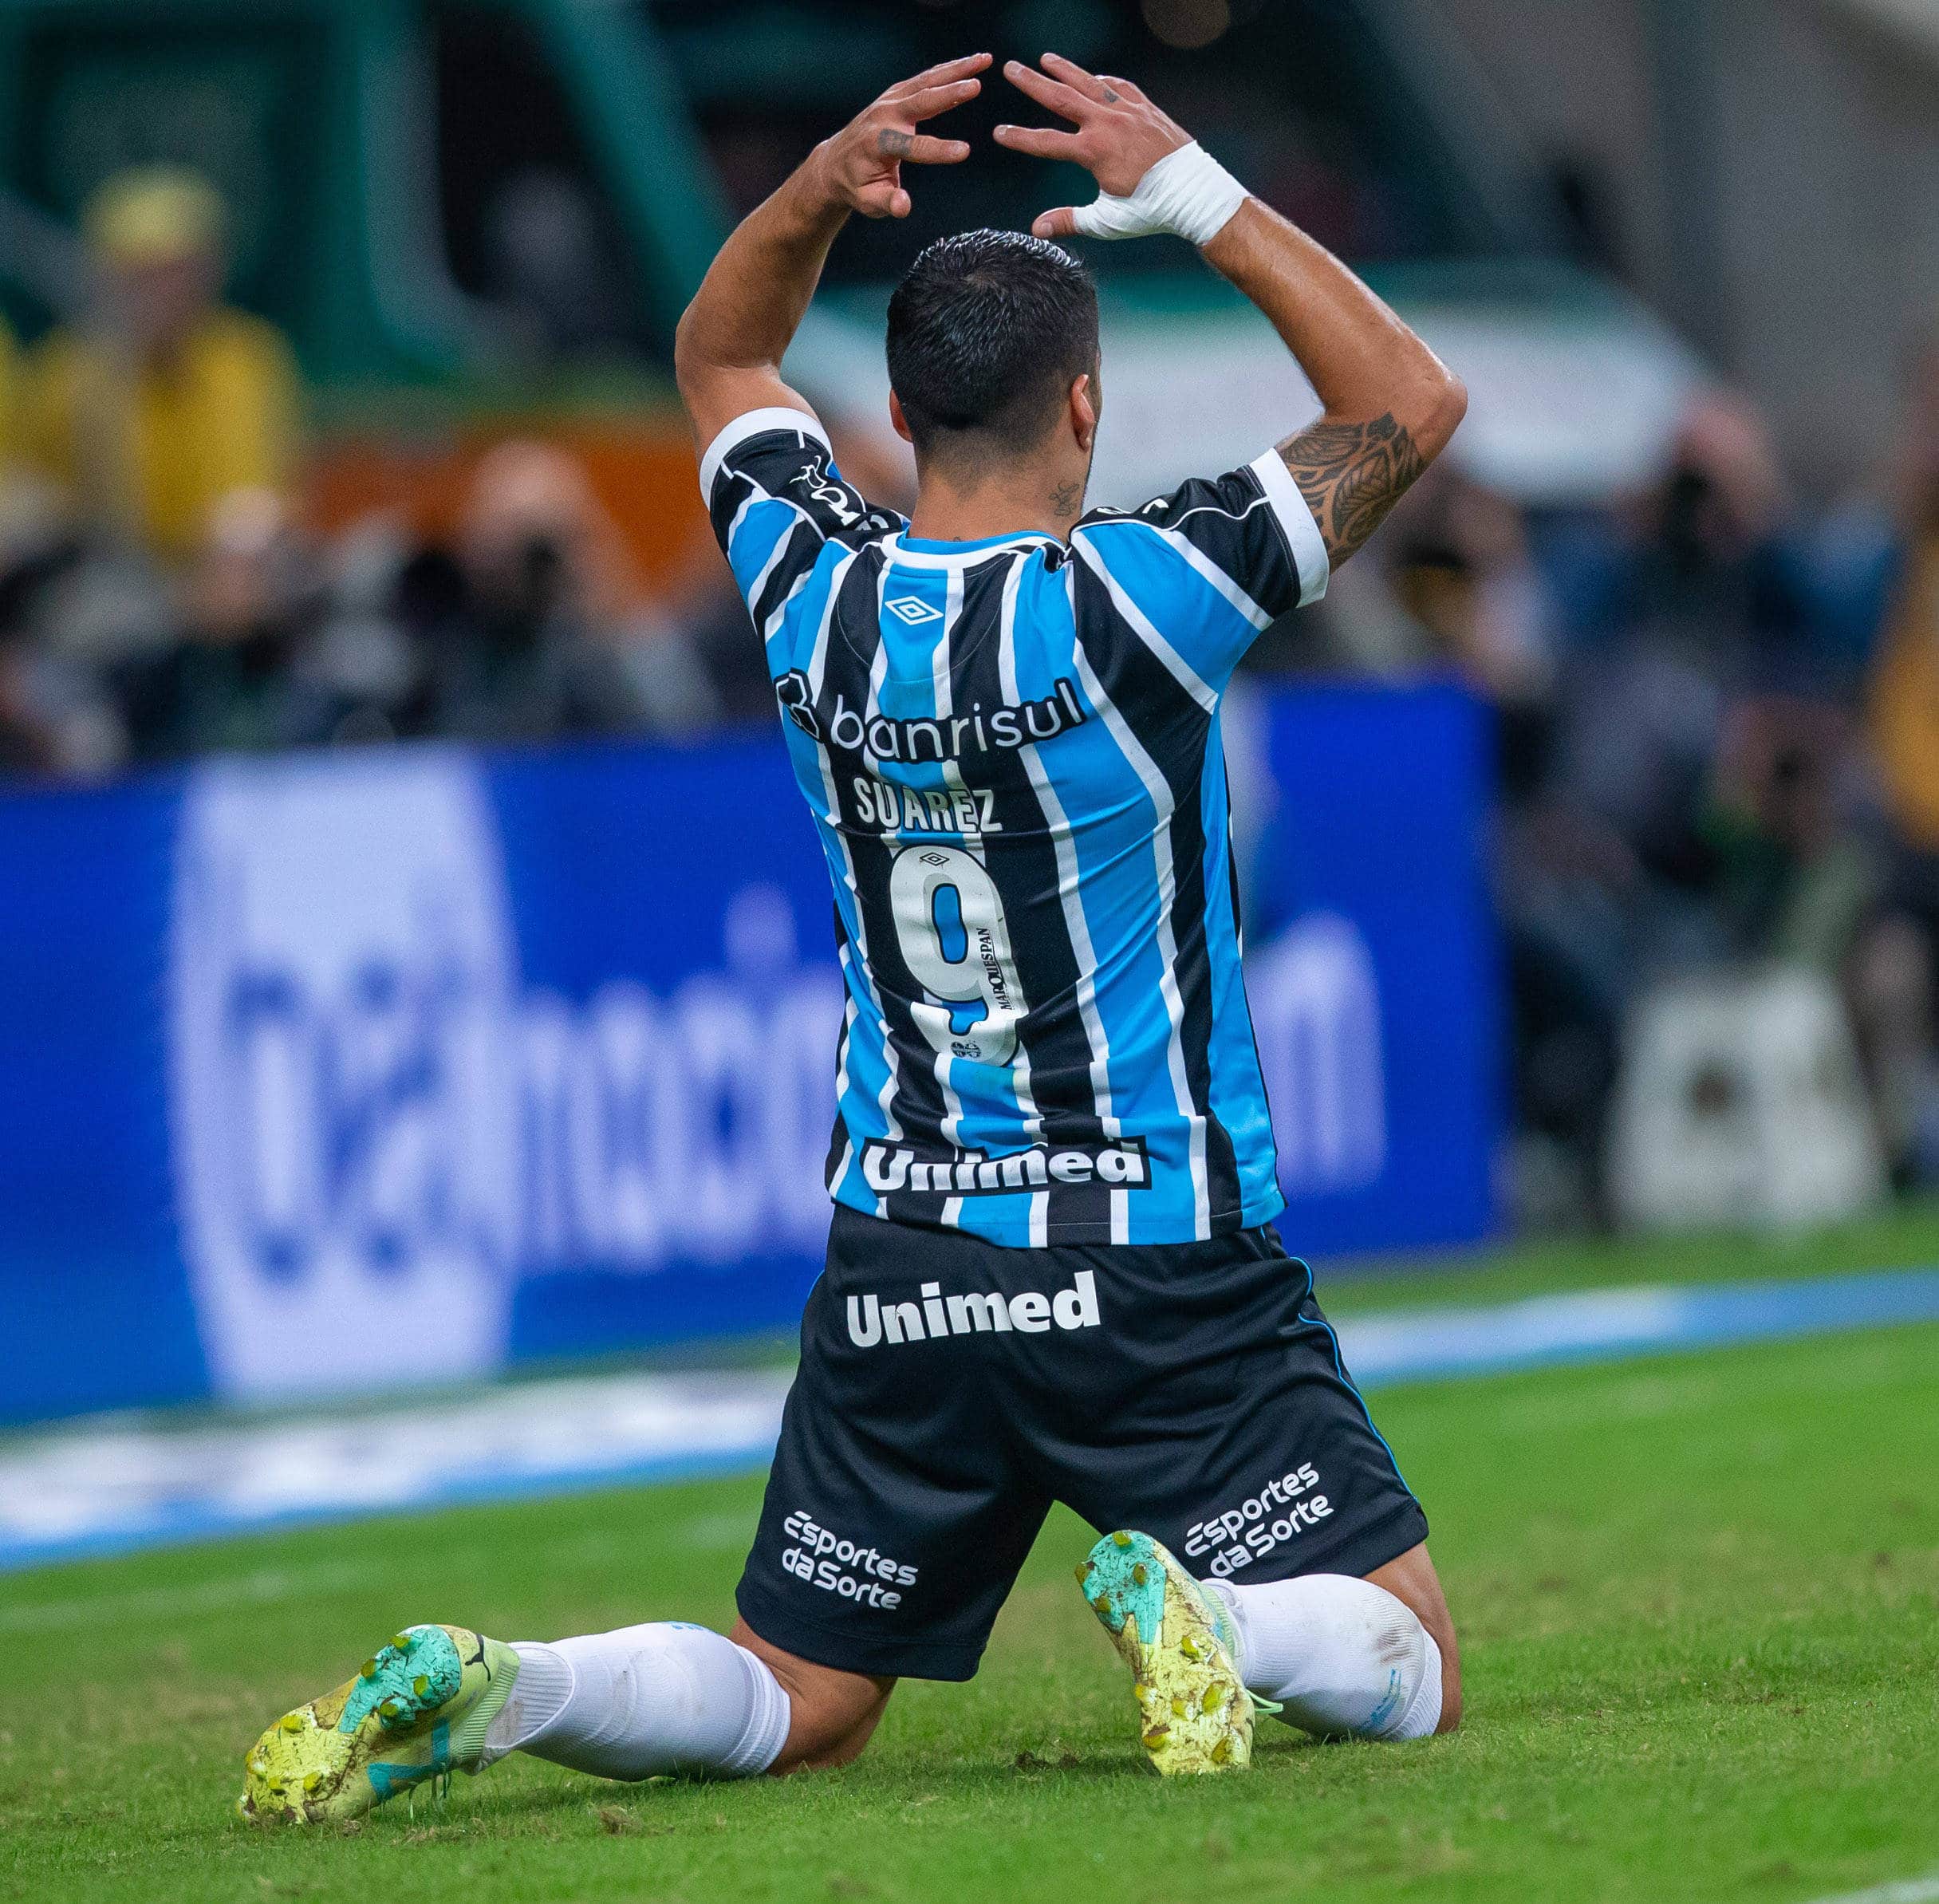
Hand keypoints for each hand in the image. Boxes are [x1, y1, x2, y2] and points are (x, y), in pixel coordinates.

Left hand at [812, 54, 989, 219]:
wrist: (835, 162)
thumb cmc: (856, 186)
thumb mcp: (868, 202)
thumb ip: (887, 203)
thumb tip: (904, 206)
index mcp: (878, 144)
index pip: (913, 147)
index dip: (939, 151)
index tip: (965, 152)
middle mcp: (884, 116)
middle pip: (921, 101)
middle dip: (949, 94)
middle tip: (976, 85)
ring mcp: (889, 100)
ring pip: (927, 81)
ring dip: (957, 69)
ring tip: (985, 60)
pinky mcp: (896, 93)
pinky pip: (925, 78)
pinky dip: (949, 70)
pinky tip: (971, 63)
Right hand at [993, 54, 1190, 235]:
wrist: (1194, 192)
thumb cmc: (1150, 209)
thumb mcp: (1106, 220)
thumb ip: (1069, 221)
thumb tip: (1037, 230)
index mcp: (1094, 152)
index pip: (1046, 142)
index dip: (1020, 138)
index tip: (999, 132)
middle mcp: (1107, 124)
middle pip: (1061, 98)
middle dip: (1032, 83)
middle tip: (1011, 68)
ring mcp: (1127, 111)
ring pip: (1089, 83)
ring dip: (1065, 70)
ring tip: (1045, 58)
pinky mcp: (1145, 108)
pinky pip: (1119, 87)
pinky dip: (1103, 80)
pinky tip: (1094, 77)